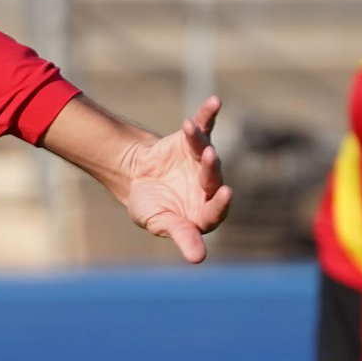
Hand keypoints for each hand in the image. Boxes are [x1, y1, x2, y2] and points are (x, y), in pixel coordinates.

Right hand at [115, 98, 230, 261]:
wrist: (135, 177)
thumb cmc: (150, 206)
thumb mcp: (160, 222)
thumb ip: (182, 236)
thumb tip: (198, 259)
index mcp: (203, 211)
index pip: (216, 209)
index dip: (221, 202)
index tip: (225, 193)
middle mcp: (208, 186)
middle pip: (213, 177)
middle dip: (210, 167)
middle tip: (207, 157)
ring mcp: (202, 161)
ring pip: (205, 150)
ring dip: (199, 140)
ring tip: (189, 129)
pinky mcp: (194, 141)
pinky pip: (205, 126)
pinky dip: (208, 114)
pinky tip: (215, 101)